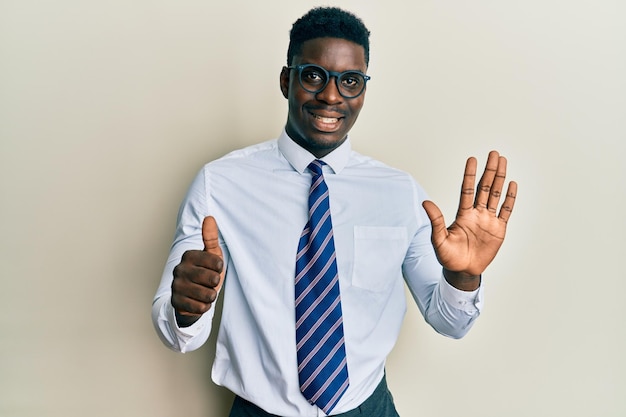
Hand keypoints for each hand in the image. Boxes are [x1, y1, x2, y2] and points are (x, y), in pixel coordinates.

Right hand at [171, 216, 224, 326]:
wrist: (191, 297)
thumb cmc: (205, 273)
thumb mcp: (212, 255)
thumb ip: (210, 237)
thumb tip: (209, 218)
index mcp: (188, 255)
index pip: (217, 262)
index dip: (220, 269)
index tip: (214, 269)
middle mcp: (179, 269)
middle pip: (213, 279)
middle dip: (216, 283)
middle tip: (209, 282)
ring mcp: (176, 286)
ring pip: (208, 294)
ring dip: (211, 296)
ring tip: (204, 292)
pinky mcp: (176, 302)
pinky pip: (201, 307)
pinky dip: (204, 307)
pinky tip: (198, 301)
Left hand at [422, 151, 516, 288]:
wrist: (462, 271)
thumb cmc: (448, 256)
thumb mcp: (438, 239)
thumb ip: (436, 221)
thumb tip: (425, 203)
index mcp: (463, 214)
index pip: (467, 189)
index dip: (470, 174)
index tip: (472, 159)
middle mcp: (476, 213)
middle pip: (485, 187)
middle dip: (490, 170)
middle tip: (494, 153)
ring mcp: (488, 220)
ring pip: (496, 194)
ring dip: (500, 178)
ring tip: (503, 161)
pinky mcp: (499, 229)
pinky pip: (506, 211)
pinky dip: (510, 198)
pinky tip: (512, 184)